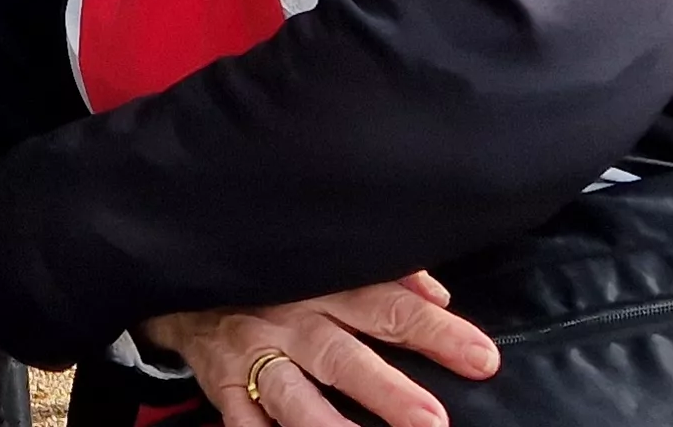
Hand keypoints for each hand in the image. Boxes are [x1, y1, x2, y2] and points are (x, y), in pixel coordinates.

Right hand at [143, 274, 499, 426]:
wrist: (190, 273)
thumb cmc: (278, 273)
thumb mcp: (329, 262)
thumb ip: (389, 278)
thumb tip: (440, 295)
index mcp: (327, 285)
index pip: (390, 308)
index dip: (437, 332)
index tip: (482, 360)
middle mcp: (292, 319)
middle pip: (344, 358)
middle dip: (388, 392)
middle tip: (432, 421)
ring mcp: (253, 354)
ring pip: (292, 396)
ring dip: (329, 426)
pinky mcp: (221, 384)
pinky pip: (243, 423)